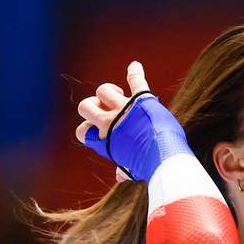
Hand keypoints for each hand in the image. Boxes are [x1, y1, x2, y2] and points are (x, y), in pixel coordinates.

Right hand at [76, 62, 191, 183]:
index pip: (81, 131)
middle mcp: (108, 122)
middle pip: (85, 106)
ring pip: (103, 91)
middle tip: (108, 110)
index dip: (88, 131)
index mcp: (103, 140)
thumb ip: (124, 168)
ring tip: (121, 97)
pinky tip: (135, 66)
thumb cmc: (147, 167)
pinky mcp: (141, 100)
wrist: (162, 157)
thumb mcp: (131, 169)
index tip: (99, 133)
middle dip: (93, 107)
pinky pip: (135, 81)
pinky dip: (135, 72)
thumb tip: (119, 177)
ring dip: (109, 91)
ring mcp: (123, 109)